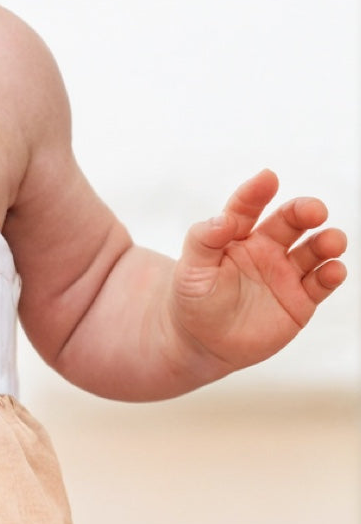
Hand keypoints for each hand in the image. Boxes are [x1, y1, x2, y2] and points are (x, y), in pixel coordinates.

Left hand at [169, 170, 347, 373]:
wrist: (201, 345)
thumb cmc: (193, 302)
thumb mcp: (190, 271)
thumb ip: (203, 241)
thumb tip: (223, 219)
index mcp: (238, 235)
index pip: (248, 207)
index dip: (256, 192)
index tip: (268, 178)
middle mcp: (267, 248)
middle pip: (292, 220)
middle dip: (306, 211)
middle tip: (315, 212)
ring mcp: (286, 273)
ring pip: (315, 249)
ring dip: (328, 241)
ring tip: (332, 243)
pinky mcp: (301, 299)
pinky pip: (322, 282)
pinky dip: (332, 274)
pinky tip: (332, 271)